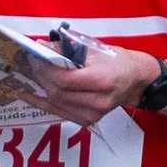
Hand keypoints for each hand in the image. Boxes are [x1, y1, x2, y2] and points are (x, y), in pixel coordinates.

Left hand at [38, 35, 164, 121]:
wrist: (135, 81)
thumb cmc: (117, 60)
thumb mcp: (95, 48)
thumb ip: (68, 48)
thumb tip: (43, 46)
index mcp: (102, 80)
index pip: (65, 79)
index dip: (46, 69)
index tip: (36, 56)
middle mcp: (97, 101)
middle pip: (58, 92)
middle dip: (42, 76)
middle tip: (32, 62)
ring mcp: (92, 114)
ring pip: (56, 103)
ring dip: (42, 87)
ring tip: (33, 73)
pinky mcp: (87, 120)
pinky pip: (60, 112)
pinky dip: (44, 102)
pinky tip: (31, 94)